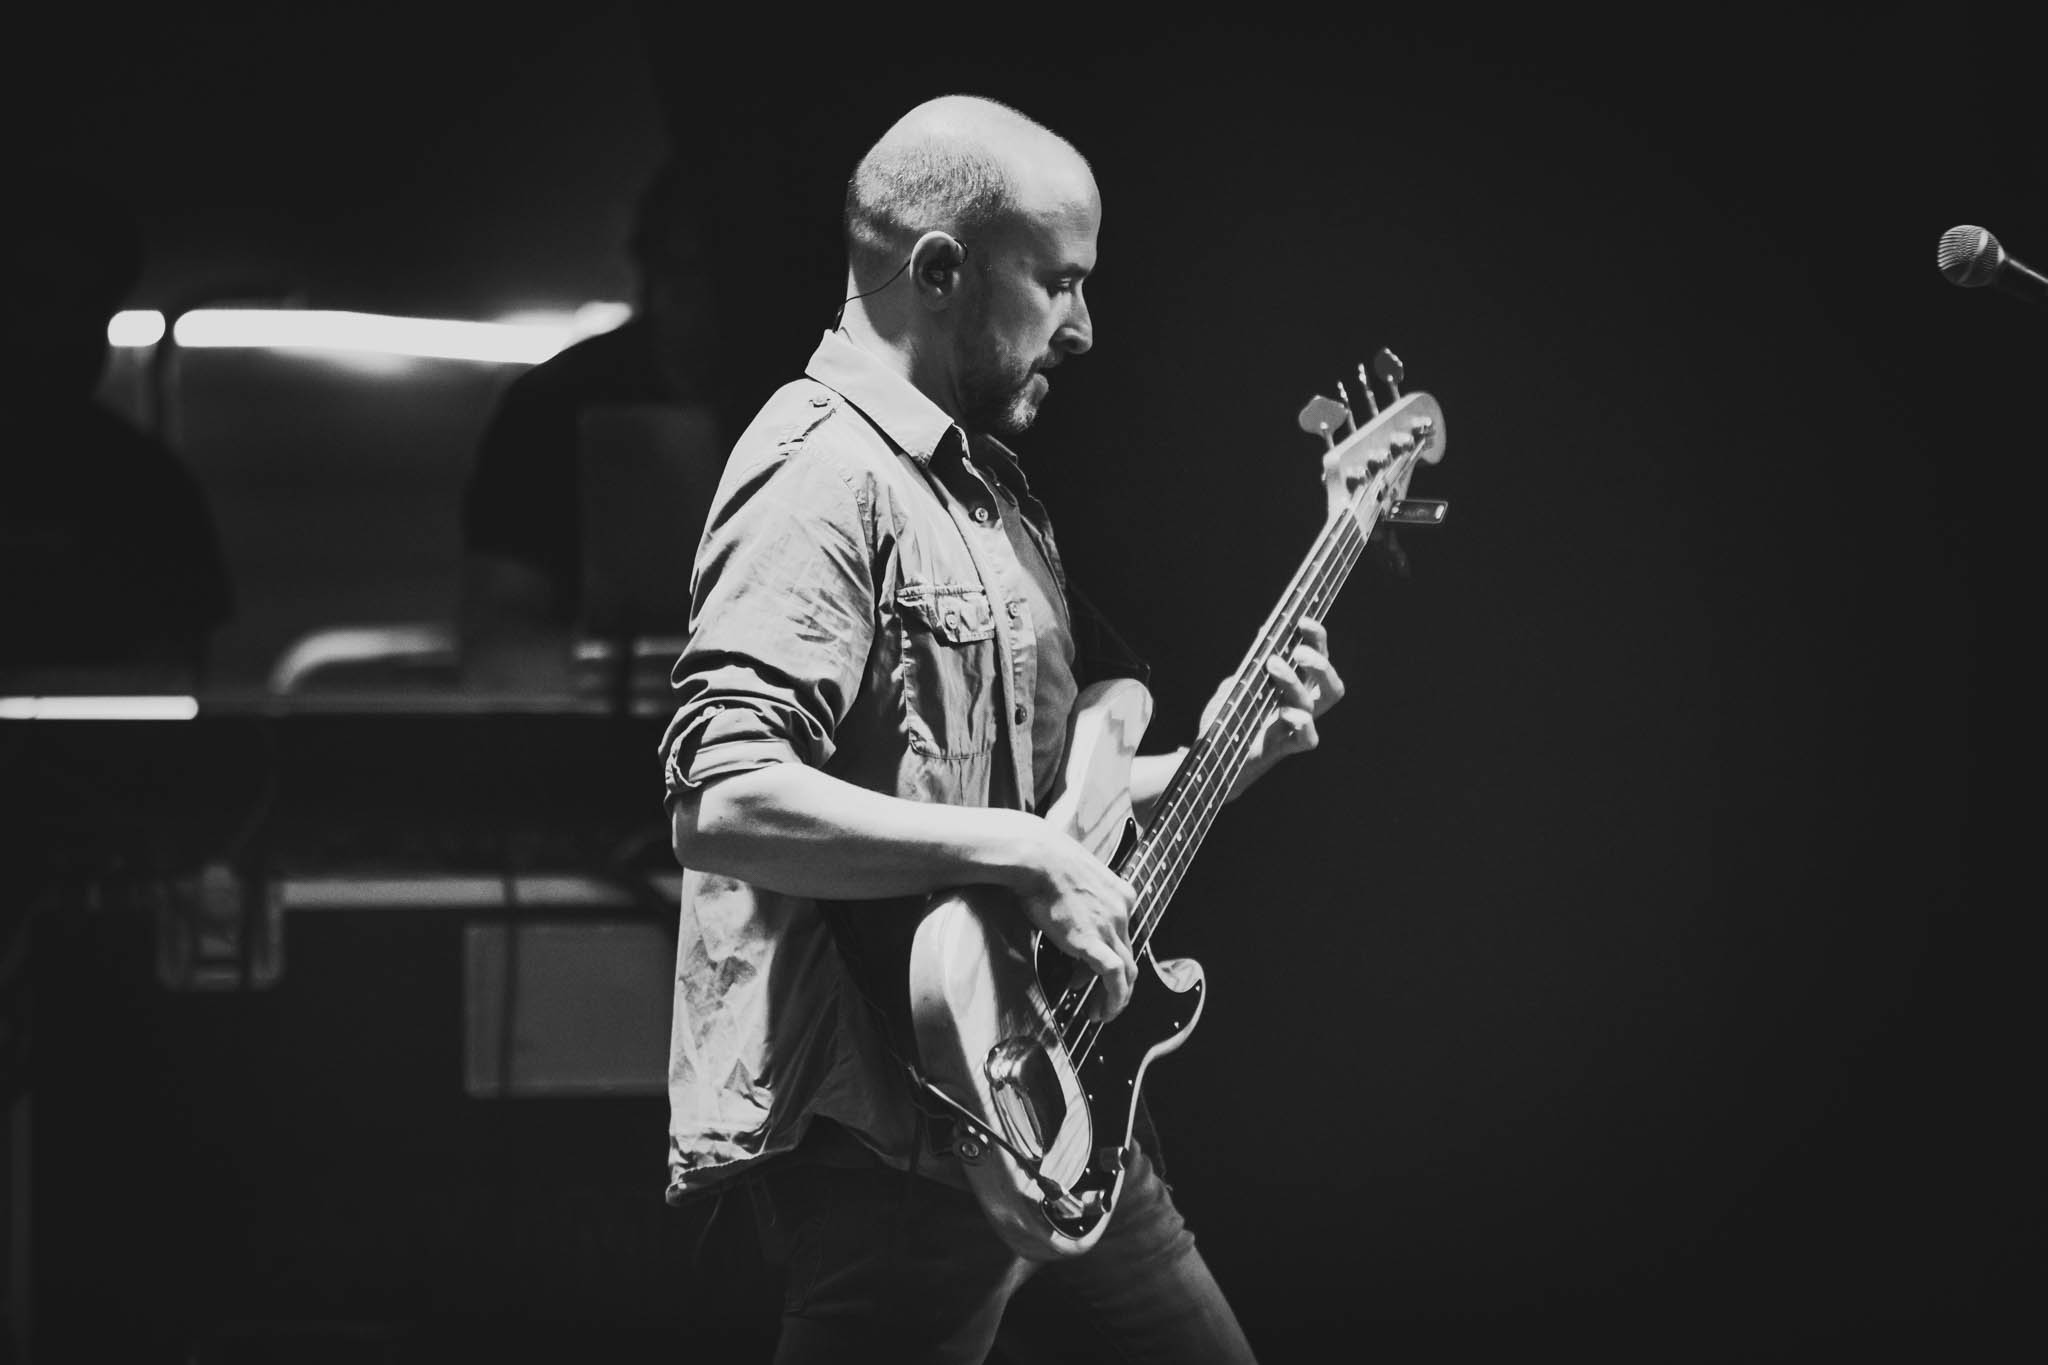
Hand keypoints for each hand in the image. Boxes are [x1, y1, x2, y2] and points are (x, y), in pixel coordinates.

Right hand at [1011, 823, 1138, 1022]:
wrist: (1035, 857)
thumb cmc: (1044, 861)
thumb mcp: (1074, 880)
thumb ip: (1079, 900)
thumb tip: (1066, 922)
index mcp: (1121, 894)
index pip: (1122, 935)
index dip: (1105, 957)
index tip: (1083, 971)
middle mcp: (1122, 910)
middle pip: (1126, 955)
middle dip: (1114, 983)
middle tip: (1100, 1000)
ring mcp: (1111, 926)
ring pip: (1127, 972)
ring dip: (1116, 997)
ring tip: (1100, 1013)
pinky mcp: (1093, 941)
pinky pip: (1114, 977)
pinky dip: (1115, 998)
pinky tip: (1105, 1011)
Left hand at [1201, 615, 1344, 801]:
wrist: (1213, 754)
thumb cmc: (1230, 717)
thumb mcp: (1238, 683)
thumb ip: (1253, 663)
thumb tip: (1266, 632)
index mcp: (1295, 686)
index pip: (1319, 657)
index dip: (1317, 637)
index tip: (1302, 621)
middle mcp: (1302, 706)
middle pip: (1331, 685)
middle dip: (1319, 663)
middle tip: (1297, 650)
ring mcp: (1295, 727)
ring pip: (1315, 704)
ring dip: (1294, 680)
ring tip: (1273, 665)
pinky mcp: (1284, 747)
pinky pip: (1308, 738)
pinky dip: (1302, 723)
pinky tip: (1285, 711)